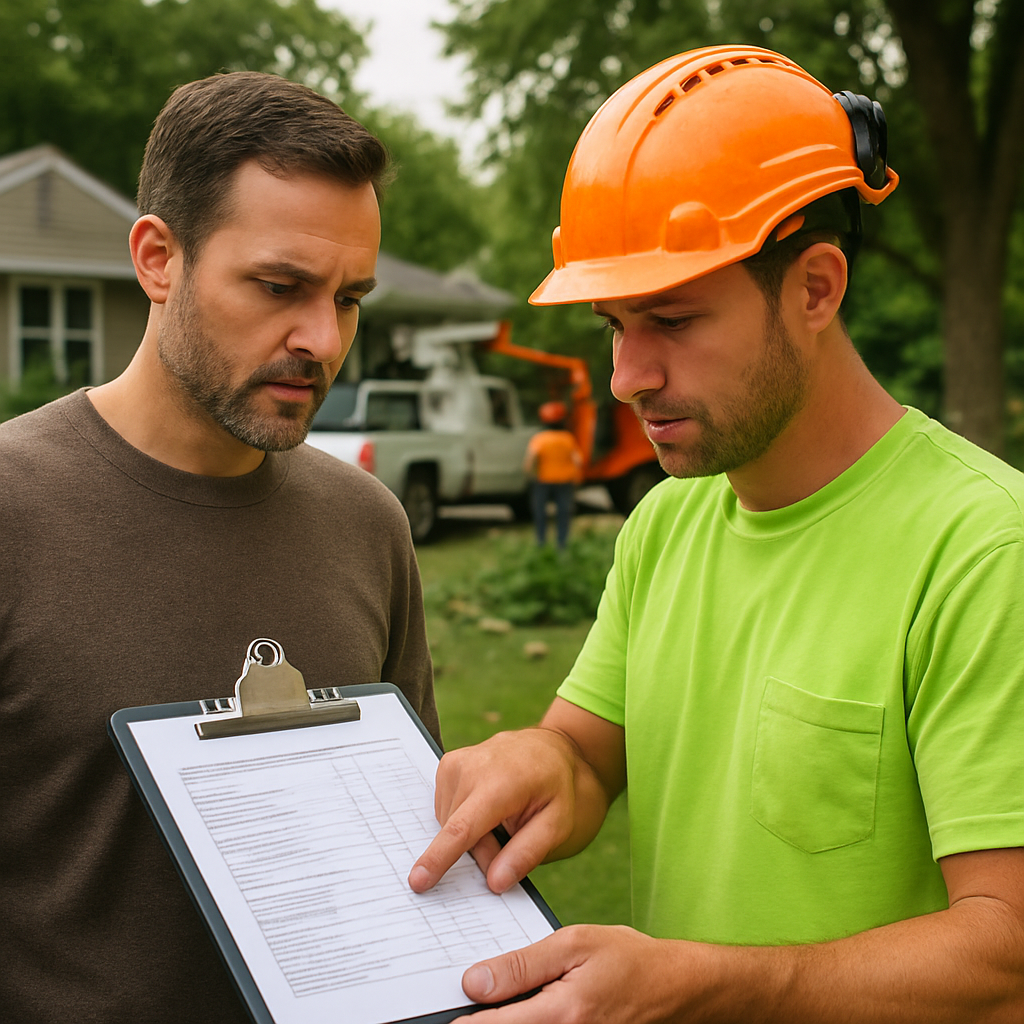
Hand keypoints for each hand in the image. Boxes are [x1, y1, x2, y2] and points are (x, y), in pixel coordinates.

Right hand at [408, 727, 581, 894]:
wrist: (548, 748)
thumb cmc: (555, 787)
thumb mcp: (558, 824)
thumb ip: (527, 854)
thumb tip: (495, 882)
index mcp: (501, 782)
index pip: (462, 828)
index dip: (439, 858)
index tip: (418, 881)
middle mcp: (472, 767)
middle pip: (458, 833)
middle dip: (481, 850)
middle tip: (510, 841)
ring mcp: (456, 763)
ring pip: (449, 823)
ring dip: (472, 834)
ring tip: (501, 818)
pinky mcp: (447, 764)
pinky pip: (446, 809)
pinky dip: (463, 817)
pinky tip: (485, 806)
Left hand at [460, 925, 697, 1023]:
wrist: (674, 987)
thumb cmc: (626, 959)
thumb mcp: (574, 944)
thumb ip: (523, 965)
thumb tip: (473, 982)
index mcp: (562, 1014)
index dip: (462, 1022)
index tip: (439, 1013)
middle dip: (482, 1021)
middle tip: (467, 1005)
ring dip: (504, 1021)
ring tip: (493, 1004)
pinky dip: (525, 1022)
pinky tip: (520, 1010)